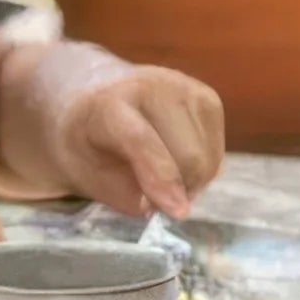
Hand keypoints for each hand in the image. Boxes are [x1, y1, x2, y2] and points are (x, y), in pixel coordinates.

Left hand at [39, 56, 227, 219]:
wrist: (92, 92)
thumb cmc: (85, 138)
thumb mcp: (83, 171)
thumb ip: (120, 193)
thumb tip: (160, 205)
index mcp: (109, 103)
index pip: (142, 140)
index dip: (162, 178)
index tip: (177, 212)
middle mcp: (153, 87)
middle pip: (189, 155)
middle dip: (179, 190)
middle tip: (154, 200)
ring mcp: (186, 88)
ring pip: (208, 157)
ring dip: (192, 182)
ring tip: (163, 179)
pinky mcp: (207, 98)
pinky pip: (217, 150)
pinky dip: (203, 169)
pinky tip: (178, 163)